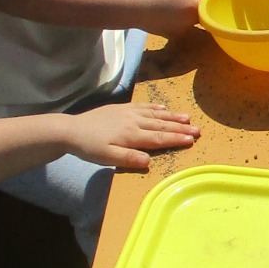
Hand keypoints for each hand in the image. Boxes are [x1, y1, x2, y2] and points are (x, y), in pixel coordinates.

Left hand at [64, 101, 198, 170]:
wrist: (70, 130)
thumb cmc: (89, 147)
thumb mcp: (106, 157)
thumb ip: (128, 158)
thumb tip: (149, 161)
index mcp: (131, 135)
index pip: (158, 138)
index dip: (176, 139)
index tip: (192, 140)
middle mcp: (133, 121)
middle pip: (161, 125)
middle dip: (180, 128)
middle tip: (198, 129)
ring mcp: (128, 113)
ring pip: (155, 114)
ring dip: (172, 116)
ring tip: (187, 118)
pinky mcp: (121, 108)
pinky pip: (143, 106)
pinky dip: (155, 107)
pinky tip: (163, 108)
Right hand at [123, 0, 215, 36]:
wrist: (130, 9)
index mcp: (194, 10)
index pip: (211, 5)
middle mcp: (190, 24)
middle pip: (202, 14)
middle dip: (200, 5)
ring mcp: (179, 31)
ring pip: (191, 21)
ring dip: (189, 11)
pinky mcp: (169, 34)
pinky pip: (180, 25)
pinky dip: (178, 18)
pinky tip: (169, 8)